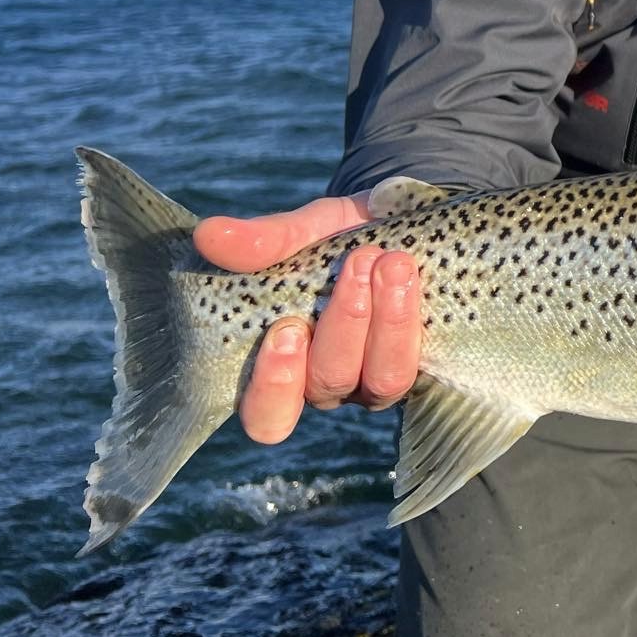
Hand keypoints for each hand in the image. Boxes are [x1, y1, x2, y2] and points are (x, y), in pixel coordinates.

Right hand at [192, 192, 422, 444]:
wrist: (395, 222)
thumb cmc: (333, 239)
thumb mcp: (299, 233)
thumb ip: (262, 242)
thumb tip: (209, 234)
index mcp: (285, 367)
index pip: (268, 414)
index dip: (273, 386)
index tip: (286, 329)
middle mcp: (332, 381)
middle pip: (330, 383)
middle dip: (343, 325)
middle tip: (357, 263)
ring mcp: (380, 375)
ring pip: (385, 378)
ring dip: (388, 321)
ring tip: (392, 262)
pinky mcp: (428, 359)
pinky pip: (425, 355)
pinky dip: (415, 312)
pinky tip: (414, 270)